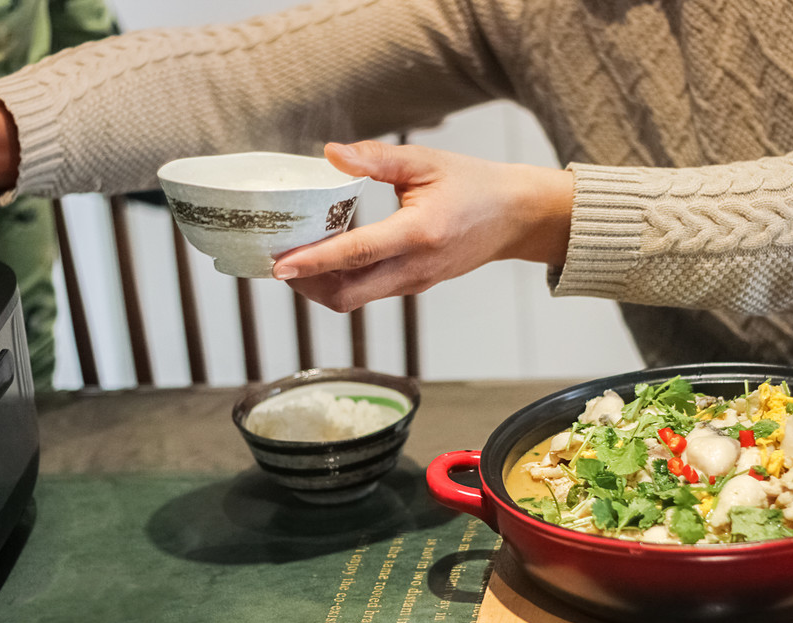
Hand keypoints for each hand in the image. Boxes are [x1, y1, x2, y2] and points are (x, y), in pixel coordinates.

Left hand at [272, 140, 571, 312]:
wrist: (516, 218)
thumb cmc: (475, 186)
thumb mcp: (426, 162)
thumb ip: (376, 158)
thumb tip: (332, 153)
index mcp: (419, 234)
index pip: (356, 254)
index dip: (314, 261)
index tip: (279, 265)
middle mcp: (415, 267)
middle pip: (347, 296)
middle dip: (306, 285)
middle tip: (276, 262)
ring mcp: (415, 282)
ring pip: (355, 300)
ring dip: (320, 286)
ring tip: (294, 260)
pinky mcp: (414, 285)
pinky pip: (369, 294)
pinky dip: (341, 283)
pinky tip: (326, 260)